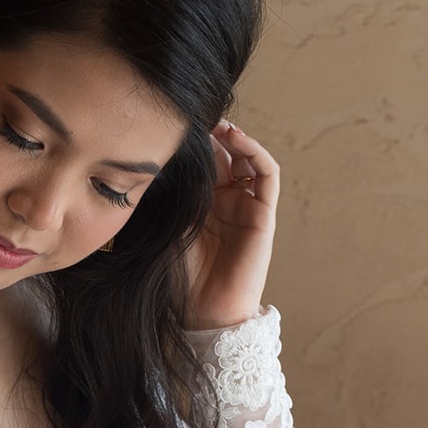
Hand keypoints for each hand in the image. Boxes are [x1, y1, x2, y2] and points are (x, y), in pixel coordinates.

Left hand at [182, 121, 279, 329]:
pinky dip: (255, 152)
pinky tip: (237, 138)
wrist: (203, 312)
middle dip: (212, 135)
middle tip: (196, 115)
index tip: (176, 122)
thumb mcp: (167, 225)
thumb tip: (161, 154)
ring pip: (247, 160)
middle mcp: (226, 203)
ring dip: (235, 138)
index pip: (203, 163)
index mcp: (202, 206)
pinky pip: (266, 174)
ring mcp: (246, 207)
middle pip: (225, 156)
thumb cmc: (179, 277)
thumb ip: (171, 192)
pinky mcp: (263, 214)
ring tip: (217, 123)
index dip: (194, 142)